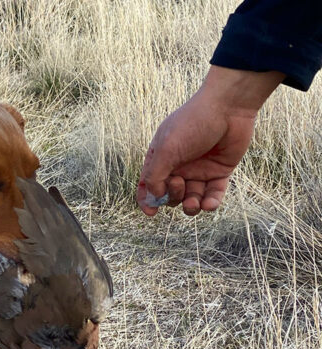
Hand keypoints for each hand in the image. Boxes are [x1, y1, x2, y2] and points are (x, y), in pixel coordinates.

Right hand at [137, 66, 283, 215]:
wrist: (228, 107)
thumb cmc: (192, 123)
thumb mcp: (166, 150)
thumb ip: (155, 176)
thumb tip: (156, 197)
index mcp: (161, 158)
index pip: (148, 184)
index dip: (147, 200)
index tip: (152, 212)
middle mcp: (179, 166)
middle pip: (170, 195)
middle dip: (173, 196)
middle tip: (179, 182)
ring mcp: (199, 170)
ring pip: (191, 199)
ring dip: (191, 206)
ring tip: (194, 203)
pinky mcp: (219, 172)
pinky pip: (213, 195)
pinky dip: (210, 203)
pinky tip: (209, 204)